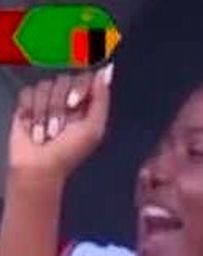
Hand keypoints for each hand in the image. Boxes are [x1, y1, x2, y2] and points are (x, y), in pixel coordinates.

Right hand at [9, 66, 111, 181]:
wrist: (39, 165)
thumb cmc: (69, 151)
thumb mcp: (93, 128)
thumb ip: (101, 100)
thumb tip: (104, 74)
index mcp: (87, 104)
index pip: (86, 77)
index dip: (80, 86)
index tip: (74, 103)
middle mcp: (68, 98)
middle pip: (64, 79)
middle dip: (60, 105)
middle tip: (59, 128)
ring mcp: (47, 99)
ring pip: (45, 86)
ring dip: (45, 112)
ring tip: (47, 132)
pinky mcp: (28, 103)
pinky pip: (28, 92)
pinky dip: (31, 111)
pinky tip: (33, 126)